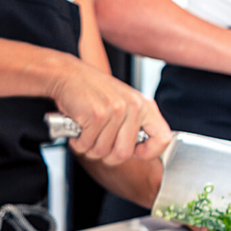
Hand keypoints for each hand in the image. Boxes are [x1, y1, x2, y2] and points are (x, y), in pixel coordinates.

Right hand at [48, 59, 171, 164]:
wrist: (67, 75)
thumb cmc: (92, 91)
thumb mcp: (122, 104)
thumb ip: (133, 125)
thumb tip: (139, 151)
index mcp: (145, 105)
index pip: (163, 139)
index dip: (149, 152)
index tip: (135, 152)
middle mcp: (134, 107)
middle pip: (124, 154)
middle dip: (105, 155)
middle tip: (97, 141)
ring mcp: (116, 110)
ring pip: (102, 152)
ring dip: (88, 147)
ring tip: (86, 130)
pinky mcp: (97, 115)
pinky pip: (86, 145)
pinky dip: (77, 142)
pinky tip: (78, 127)